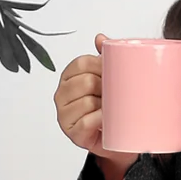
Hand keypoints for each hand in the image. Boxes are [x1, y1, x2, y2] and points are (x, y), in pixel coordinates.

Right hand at [54, 32, 139, 179]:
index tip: (116, 72)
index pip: (81, 63)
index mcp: (69, 78)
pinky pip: (86, 122)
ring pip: (87, 101)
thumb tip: (100, 38)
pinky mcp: (73, 134)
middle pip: (85, 81)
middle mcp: (62, 95)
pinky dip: (99, 120)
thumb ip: (105, 59)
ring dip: (105, 105)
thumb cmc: (111, 109)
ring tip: (114, 109)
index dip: (100, 65)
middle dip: (105, 87)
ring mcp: (65, 115)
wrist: (118, 141)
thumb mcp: (110, 82)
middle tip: (117, 94)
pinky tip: (107, 119)